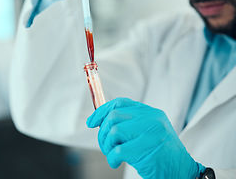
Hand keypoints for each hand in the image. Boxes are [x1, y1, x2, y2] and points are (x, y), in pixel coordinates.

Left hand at [86, 97, 204, 178]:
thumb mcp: (148, 131)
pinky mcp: (146, 149)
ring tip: (111, 155)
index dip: (102, 111)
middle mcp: (151, 119)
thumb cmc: (161, 154)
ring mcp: (150, 133)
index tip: (92, 122)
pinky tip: (115, 162)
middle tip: (105, 146)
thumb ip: (130, 122)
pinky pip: (117, 150)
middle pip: (113, 116)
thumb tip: (101, 120)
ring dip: (106, 146)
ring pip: (114, 131)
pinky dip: (111, 158)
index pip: (120, 102)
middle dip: (103, 132)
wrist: (182, 172)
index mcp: (151, 112)